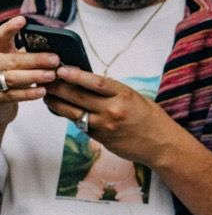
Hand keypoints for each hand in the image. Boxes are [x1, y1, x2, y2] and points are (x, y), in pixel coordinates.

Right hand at [0, 15, 60, 129]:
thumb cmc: (13, 71)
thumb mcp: (16, 56)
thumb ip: (29, 50)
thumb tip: (56, 47)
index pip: (1, 36)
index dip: (10, 28)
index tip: (23, 21)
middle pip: (12, 60)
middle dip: (35, 60)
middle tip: (55, 59)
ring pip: (13, 77)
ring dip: (34, 76)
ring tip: (51, 75)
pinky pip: (14, 95)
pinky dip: (29, 93)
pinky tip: (42, 91)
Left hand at [45, 64, 175, 163]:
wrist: (161, 145)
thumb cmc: (150, 118)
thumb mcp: (134, 97)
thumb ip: (112, 91)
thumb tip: (87, 82)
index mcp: (124, 95)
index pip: (95, 82)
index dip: (75, 75)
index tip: (61, 69)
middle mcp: (113, 110)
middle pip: (78, 97)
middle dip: (59, 87)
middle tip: (46, 79)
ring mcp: (106, 126)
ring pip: (74, 113)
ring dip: (57, 103)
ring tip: (47, 95)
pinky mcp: (101, 139)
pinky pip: (81, 125)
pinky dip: (70, 117)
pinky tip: (62, 110)